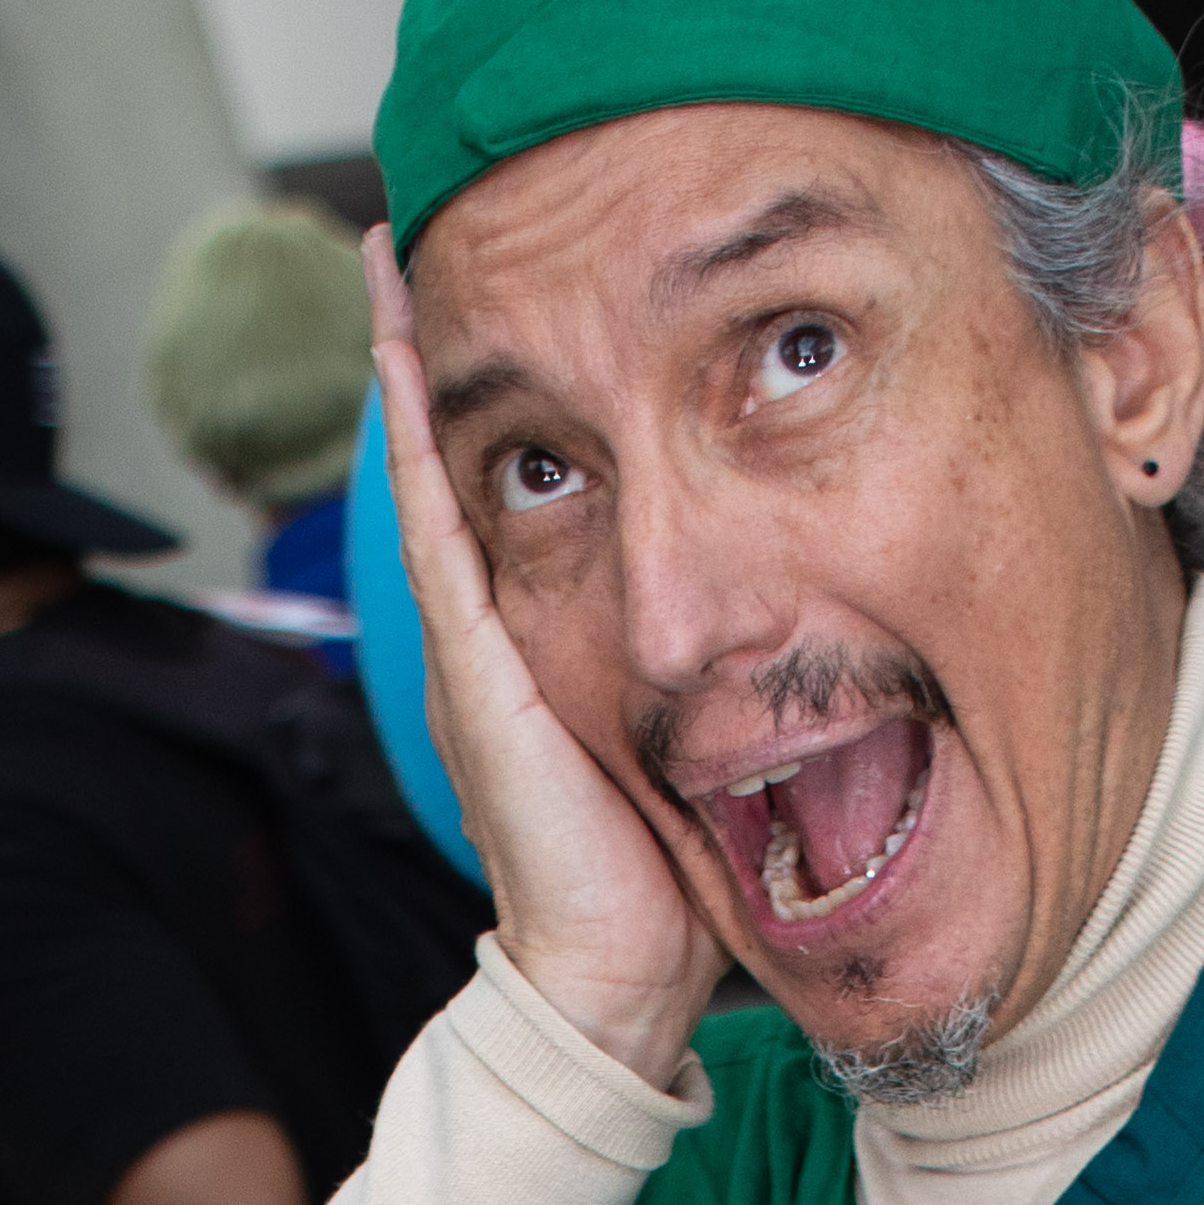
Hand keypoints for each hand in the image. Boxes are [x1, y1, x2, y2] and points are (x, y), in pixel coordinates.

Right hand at [364, 230, 720, 1086]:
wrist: (615, 981)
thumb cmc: (672, 879)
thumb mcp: (707, 734)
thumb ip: (726, 663)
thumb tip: (808, 603)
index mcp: (543, 642)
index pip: (524, 485)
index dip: (518, 387)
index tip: (537, 284)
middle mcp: (492, 630)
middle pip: (466, 455)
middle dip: (455, 341)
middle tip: (447, 223)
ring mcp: (470, 645)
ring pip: (434, 469)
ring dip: (413, 357)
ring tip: (396, 250)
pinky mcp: (473, 665)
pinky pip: (435, 524)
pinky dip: (415, 433)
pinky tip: (404, 347)